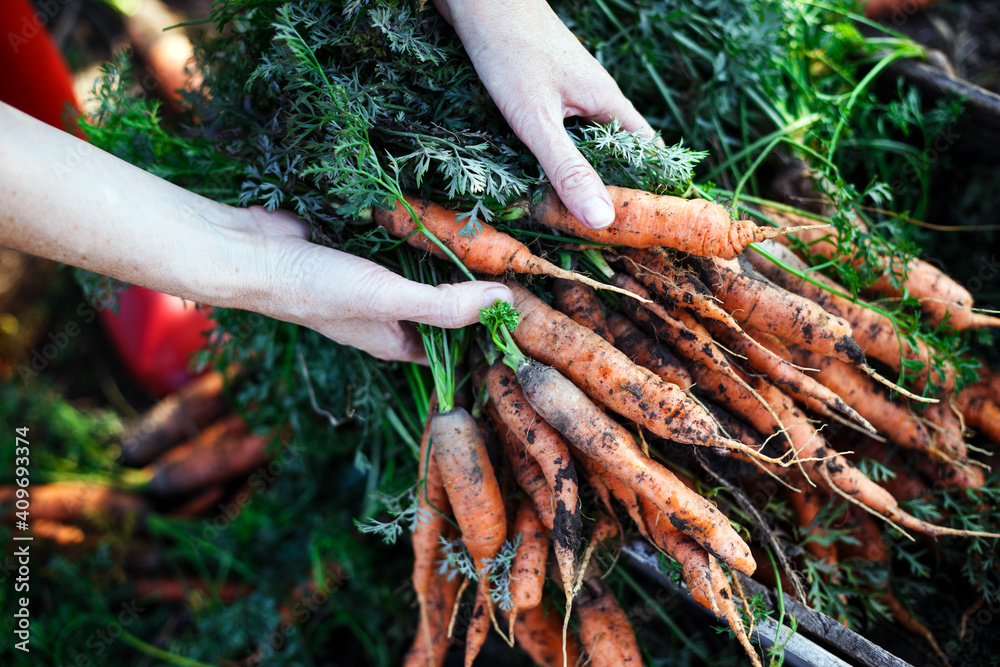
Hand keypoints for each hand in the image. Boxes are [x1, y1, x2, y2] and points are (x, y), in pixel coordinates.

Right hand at [237, 207, 512, 362]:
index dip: (486, 329)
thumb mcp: (387, 300)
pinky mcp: (362, 246)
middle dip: (473, 284)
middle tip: (514, 255)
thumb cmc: (317, 288)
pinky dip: (418, 227)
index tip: (524, 304)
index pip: (455, 344)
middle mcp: (388, 314)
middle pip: (444, 304)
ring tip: (489, 228)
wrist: (251, 251)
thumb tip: (503, 299)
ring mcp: (374, 279)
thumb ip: (445, 305)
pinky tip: (441, 206)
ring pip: (424, 268)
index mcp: (397, 341)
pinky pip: (401, 239)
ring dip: (447, 251)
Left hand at [435, 0, 654, 229]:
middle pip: (616, 153)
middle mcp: (595, 98)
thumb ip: (568, 169)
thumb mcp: (538, 120)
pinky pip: (558, 131)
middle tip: (602, 235)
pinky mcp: (542, 90)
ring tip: (570, 216)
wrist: (478, 0)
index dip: (649, 189)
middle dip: (609, 190)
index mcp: (608, 103)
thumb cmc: (510, 52)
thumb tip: (603, 219)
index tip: (643, 226)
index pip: (648, 154)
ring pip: (584, 143)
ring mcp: (568, 92)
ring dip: (577, 174)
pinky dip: (551, 154)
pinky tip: (534, 174)